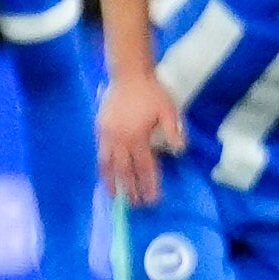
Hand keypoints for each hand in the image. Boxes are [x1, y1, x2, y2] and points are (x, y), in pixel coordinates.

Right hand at [97, 69, 182, 206]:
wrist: (128, 74)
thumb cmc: (151, 92)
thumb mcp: (169, 110)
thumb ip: (174, 131)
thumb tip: (179, 151)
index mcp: (138, 137)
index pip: (145, 167)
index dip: (149, 185)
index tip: (152, 200)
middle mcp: (120, 140)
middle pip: (124, 171)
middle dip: (130, 190)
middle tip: (134, 205)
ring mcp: (107, 135)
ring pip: (108, 165)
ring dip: (111, 183)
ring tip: (114, 196)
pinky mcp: (100, 129)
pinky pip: (100, 153)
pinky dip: (103, 167)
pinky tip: (105, 175)